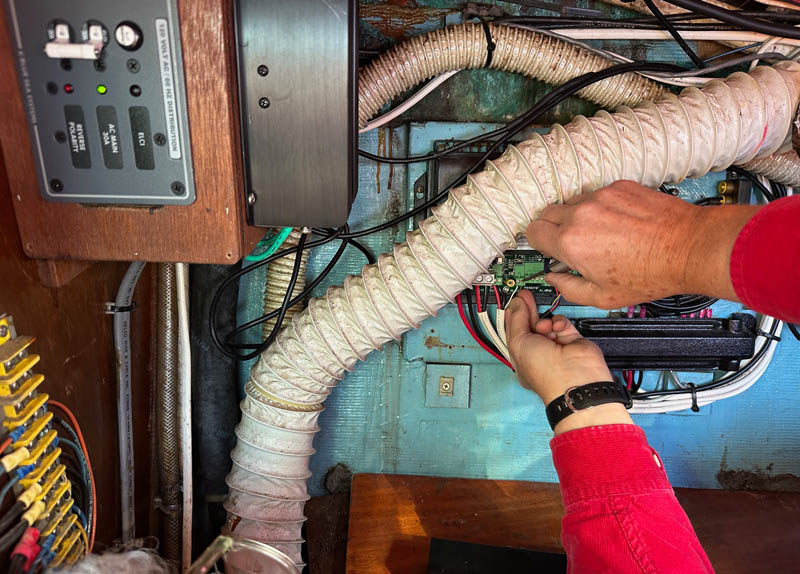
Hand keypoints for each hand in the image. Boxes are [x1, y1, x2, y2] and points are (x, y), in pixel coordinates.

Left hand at [505, 290, 632, 433]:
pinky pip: (563, 323)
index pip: (515, 332)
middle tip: (526, 296)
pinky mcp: (572, 340)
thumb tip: (516, 304)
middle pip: (530, 325)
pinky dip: (560, 323)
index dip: (513, 315)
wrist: (575, 377)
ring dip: (545, 321)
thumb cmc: (545, 372)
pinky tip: (557, 328)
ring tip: (544, 326)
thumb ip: (517, 320)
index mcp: (522, 357)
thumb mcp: (519, 342)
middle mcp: (538, 353)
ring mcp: (556, 346)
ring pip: (547, 322)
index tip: (514, 300)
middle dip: (528, 310)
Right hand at [526, 181, 758, 308]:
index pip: (533, 232)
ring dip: (578, 216)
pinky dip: (602, 206)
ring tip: (601, 234)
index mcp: (571, 242)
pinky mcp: (619, 186)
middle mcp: (581, 214)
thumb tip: (555, 278)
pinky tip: (619, 223)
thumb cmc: (651, 273)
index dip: (540, 243)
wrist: (688, 247)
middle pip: (547, 213)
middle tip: (573, 243)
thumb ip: (568, 288)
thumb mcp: (603, 297)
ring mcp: (601, 196)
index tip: (550, 249)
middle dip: (554, 228)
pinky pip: (597, 194)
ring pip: (572, 202)